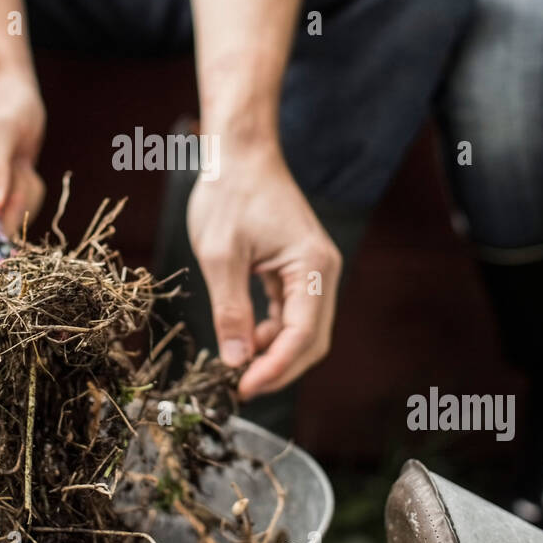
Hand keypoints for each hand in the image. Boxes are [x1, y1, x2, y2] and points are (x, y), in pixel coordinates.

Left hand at [187, 144, 341, 399]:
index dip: (275, 368)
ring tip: (235, 364)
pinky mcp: (298, 271)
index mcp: (312, 266)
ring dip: (274, 353)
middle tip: (239, 387)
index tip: (243, 388)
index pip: (303, 334)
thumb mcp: (220, 256)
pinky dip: (271, 332)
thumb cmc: (230, 194)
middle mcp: (322, 271)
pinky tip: (244, 339)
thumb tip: (236, 360)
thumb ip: (230, 310)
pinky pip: (292, 314)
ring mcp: (312, 271)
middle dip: (278, 368)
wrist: (240, 154)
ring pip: (303, 331)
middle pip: (311, 340)